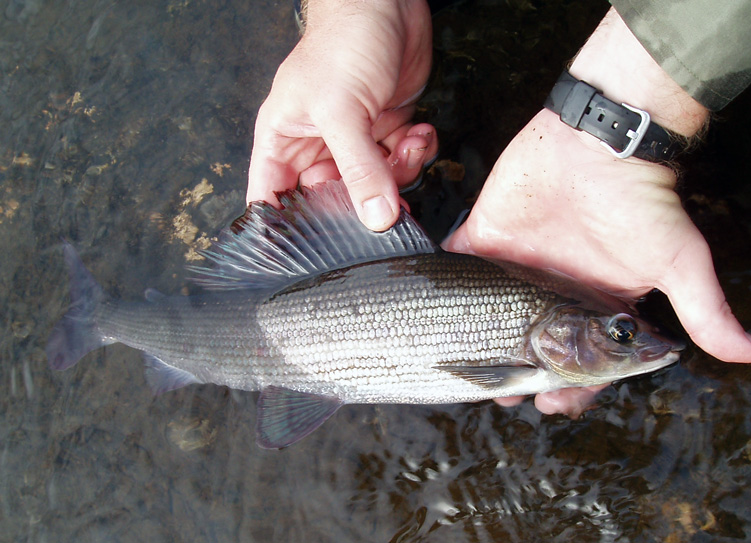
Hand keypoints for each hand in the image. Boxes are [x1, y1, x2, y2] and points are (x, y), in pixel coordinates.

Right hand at [247, 0, 437, 230]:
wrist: (387, 2)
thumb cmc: (343, 42)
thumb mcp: (341, 111)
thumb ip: (358, 169)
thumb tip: (375, 218)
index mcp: (283, 141)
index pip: (272, 199)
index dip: (285, 229)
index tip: (311, 254)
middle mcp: (316, 145)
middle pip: (333, 200)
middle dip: (362, 204)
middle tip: (387, 201)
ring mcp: (353, 139)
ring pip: (373, 185)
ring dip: (399, 174)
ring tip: (409, 145)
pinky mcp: (385, 129)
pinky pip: (400, 162)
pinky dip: (416, 154)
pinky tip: (420, 132)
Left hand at [444, 109, 750, 413]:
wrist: (600, 139)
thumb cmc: (641, 200)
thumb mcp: (678, 261)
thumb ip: (705, 311)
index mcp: (591, 311)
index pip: (579, 366)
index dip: (567, 390)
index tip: (551, 404)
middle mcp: (549, 297)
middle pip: (526, 351)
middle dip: (514, 377)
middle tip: (501, 393)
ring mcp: (513, 269)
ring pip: (484, 322)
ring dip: (473, 349)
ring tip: (461, 374)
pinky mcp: (484, 237)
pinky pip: (455, 269)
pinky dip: (439, 287)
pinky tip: (426, 313)